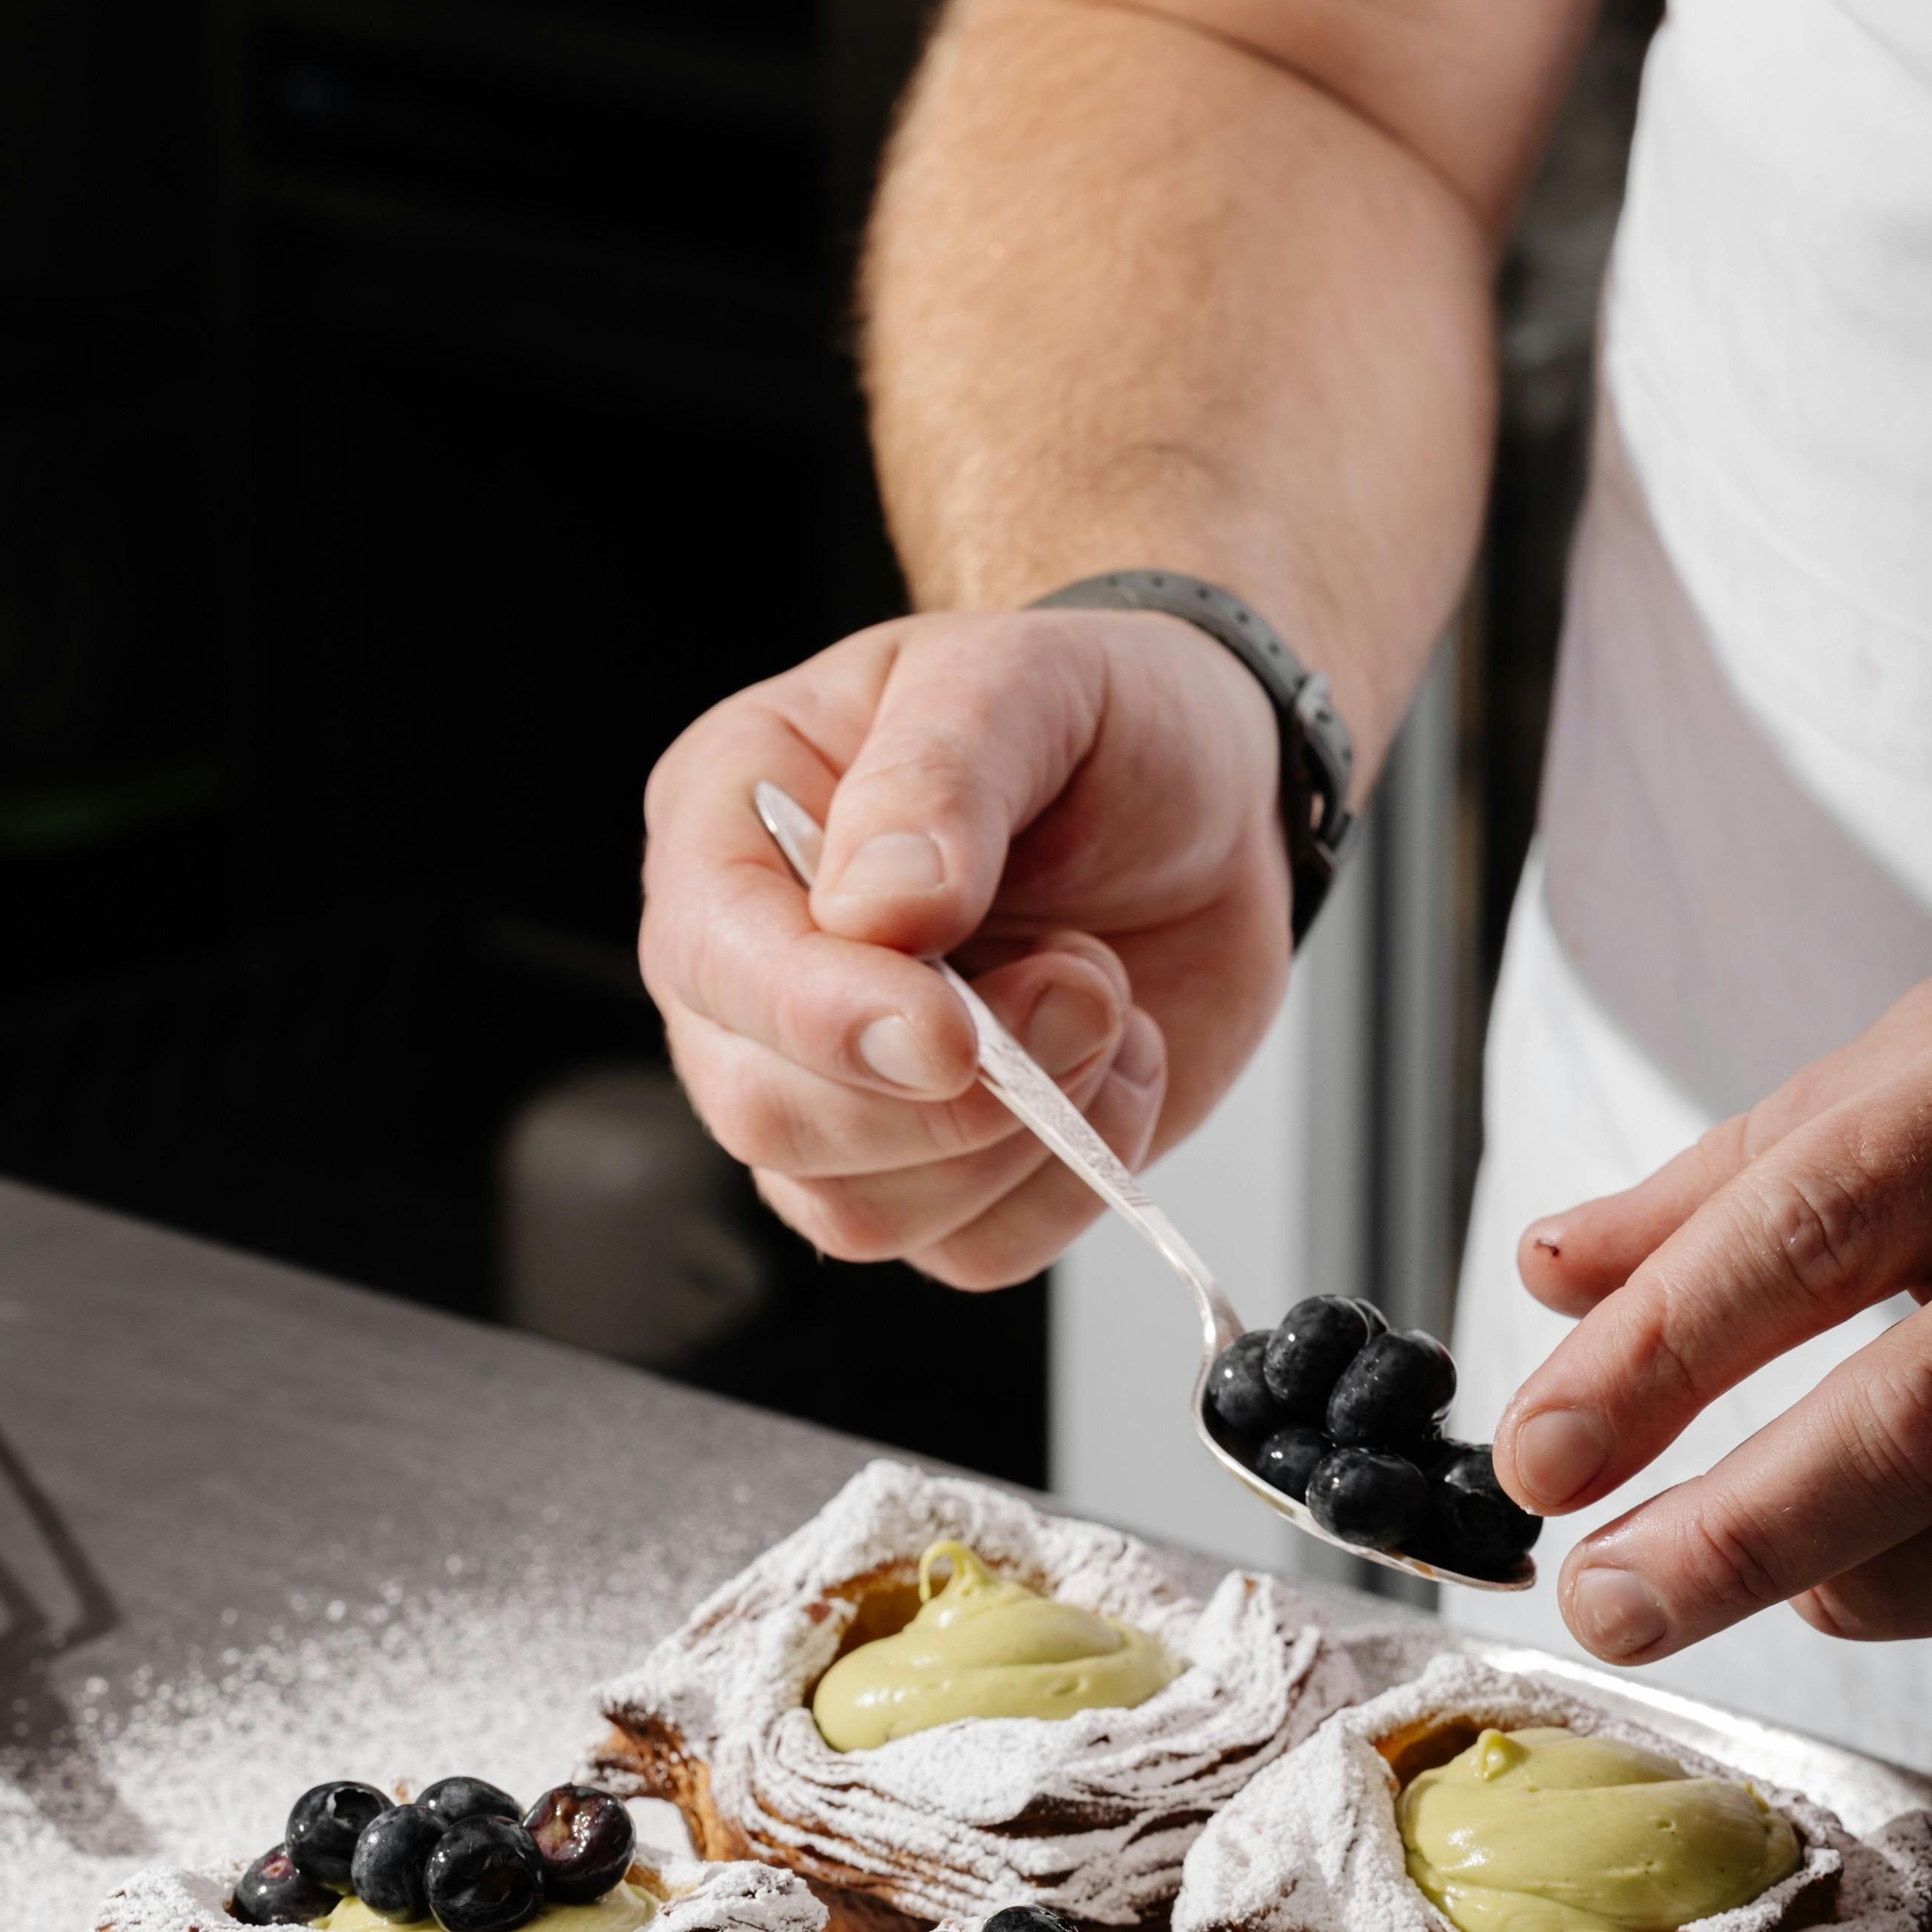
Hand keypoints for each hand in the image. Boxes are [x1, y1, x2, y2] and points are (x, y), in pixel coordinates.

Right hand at [637, 607, 1290, 1288]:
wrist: (1215, 801)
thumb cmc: (1098, 722)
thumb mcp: (1028, 681)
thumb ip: (939, 775)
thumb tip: (877, 909)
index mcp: (732, 829)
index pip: (716, 963)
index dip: (820, 1018)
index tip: (950, 1029)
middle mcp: (761, 980)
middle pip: (769, 1116)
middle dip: (945, 1091)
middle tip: (1081, 981)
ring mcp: (843, 1093)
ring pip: (862, 1209)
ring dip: (1020, 1131)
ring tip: (1102, 997)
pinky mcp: (943, 1174)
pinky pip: (971, 1250)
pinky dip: (1071, 1179)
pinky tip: (1116, 1063)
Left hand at [1494, 954, 1931, 1657]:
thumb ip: (1744, 1176)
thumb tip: (1555, 1268)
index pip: (1821, 1215)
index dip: (1668, 1345)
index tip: (1541, 1454)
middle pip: (1925, 1405)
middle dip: (1742, 1529)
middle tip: (1607, 1599)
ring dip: (1850, 1572)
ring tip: (1769, 1558)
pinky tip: (1908, 1548)